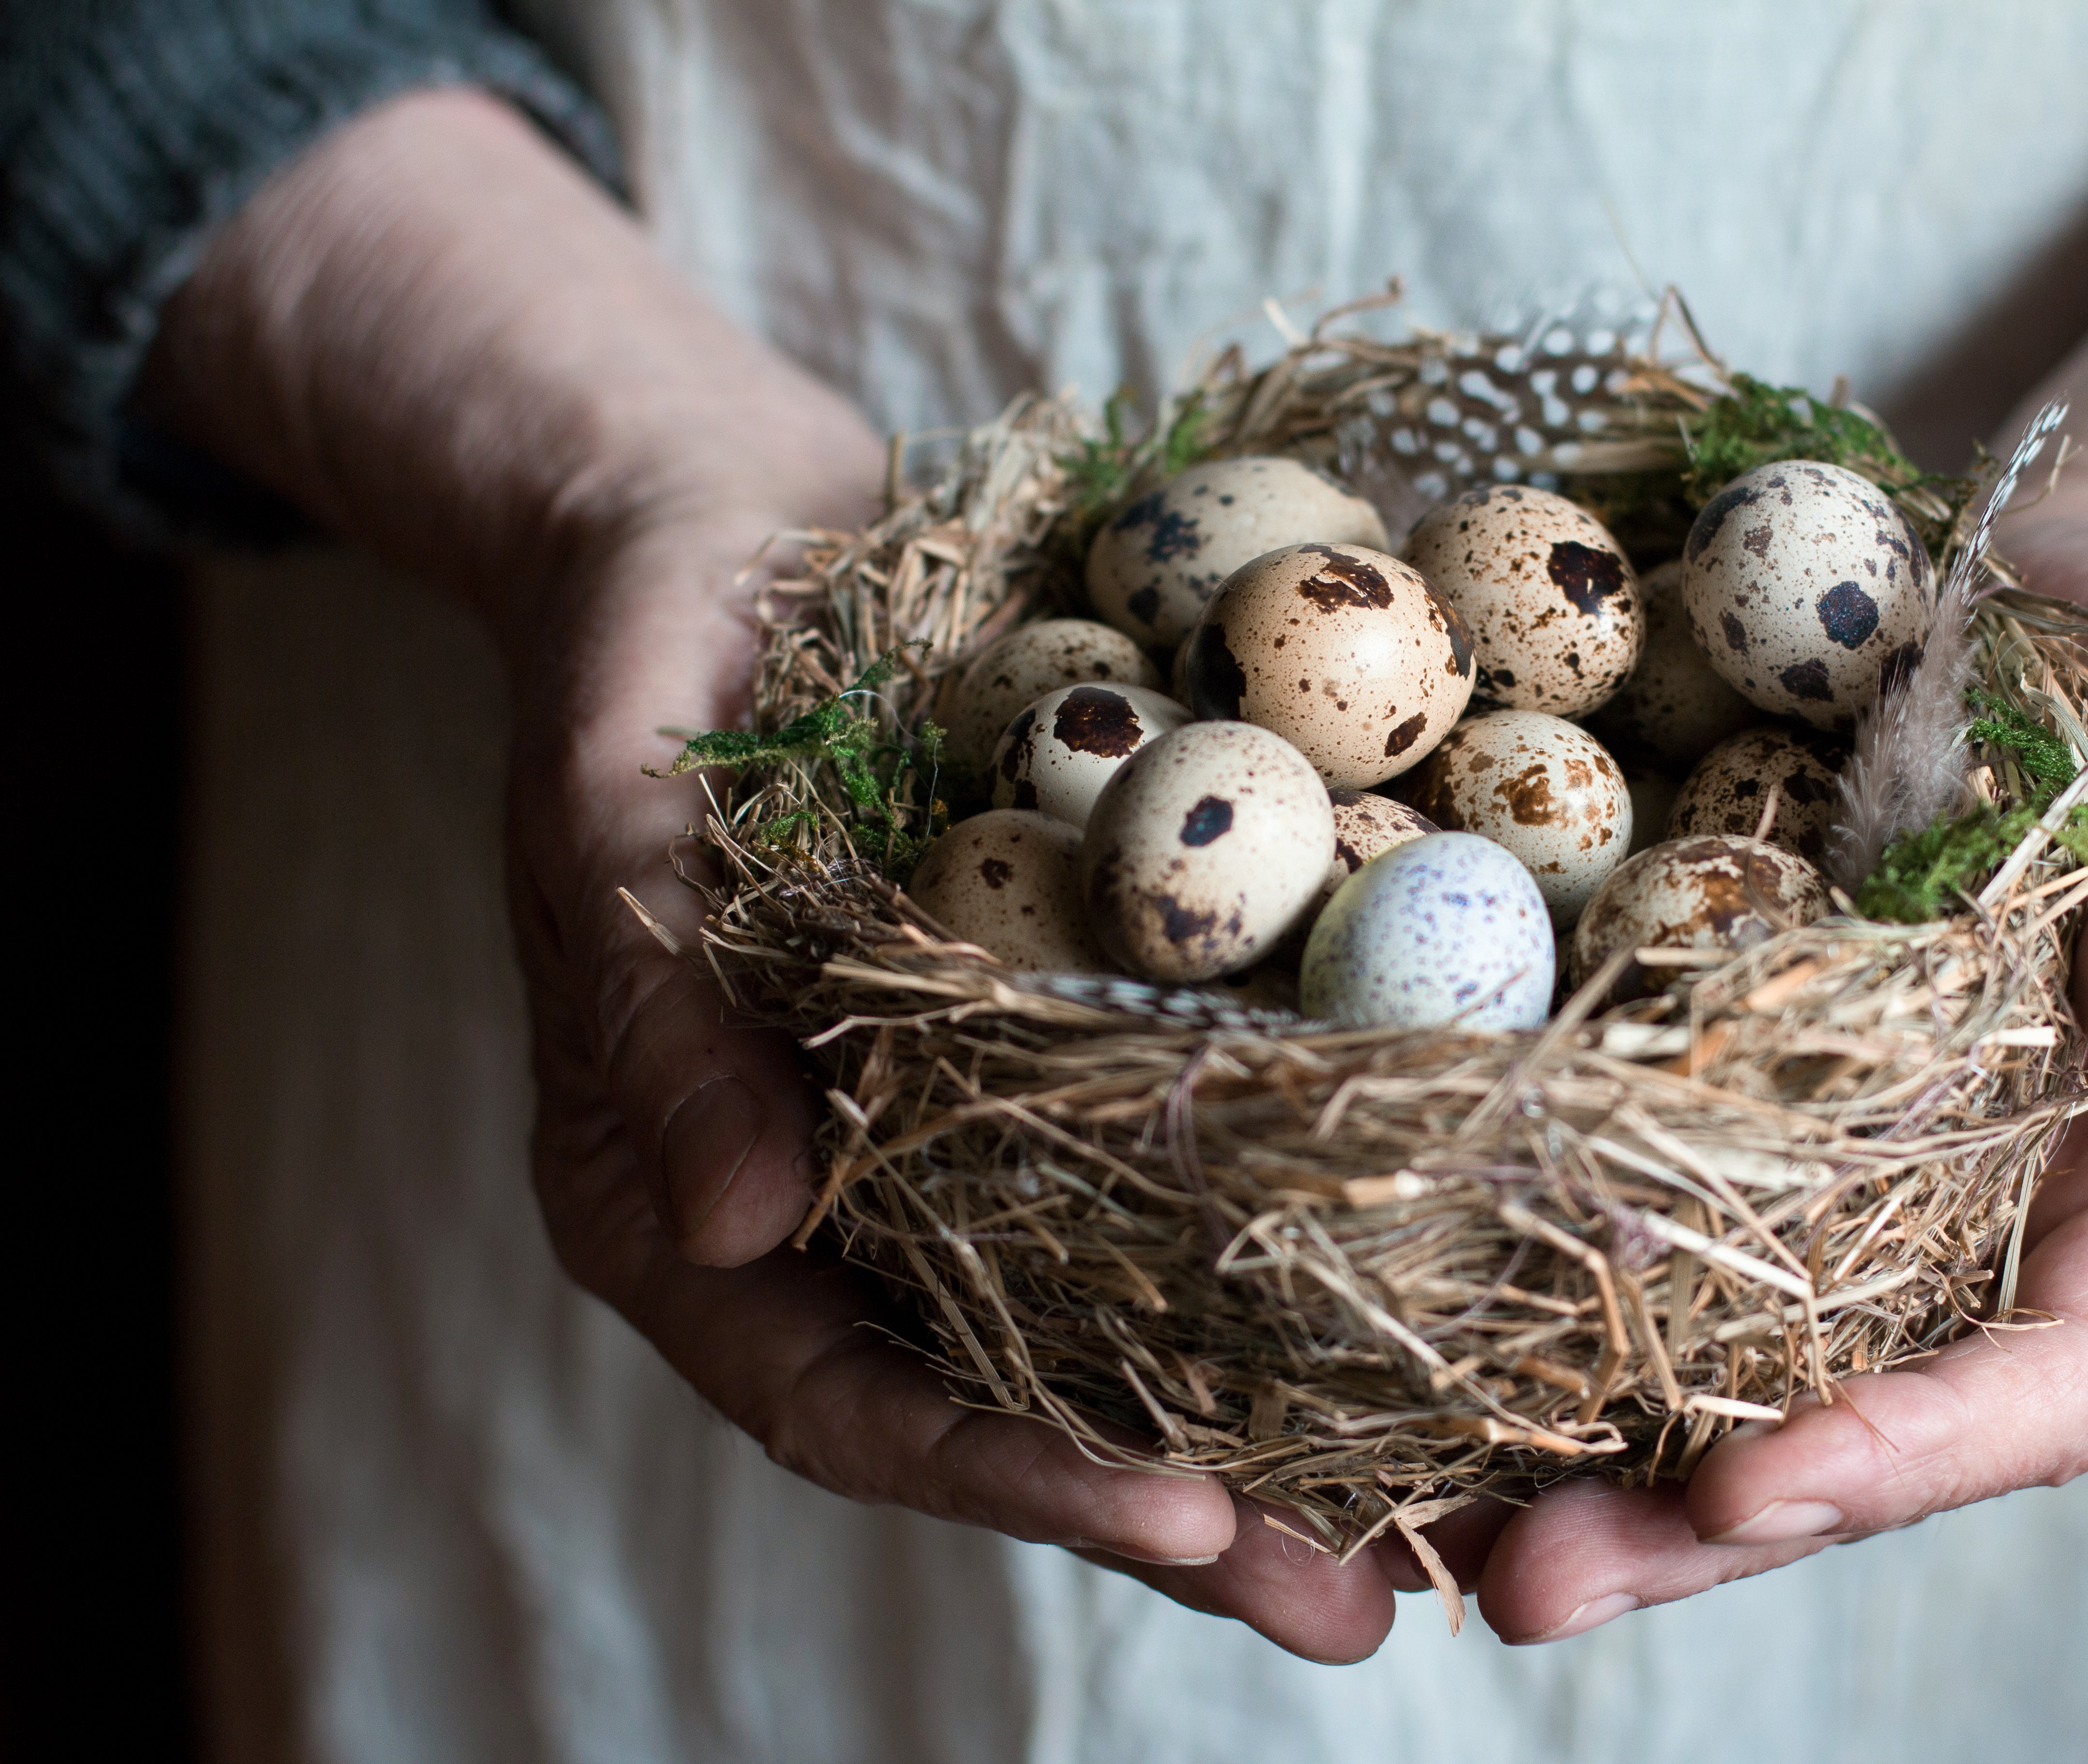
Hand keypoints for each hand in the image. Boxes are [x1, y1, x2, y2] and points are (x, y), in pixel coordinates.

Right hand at [144, 88, 1417, 1661]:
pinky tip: (1415, 1304)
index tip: (1181, 1520)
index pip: (843, 1396)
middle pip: (999, 1406)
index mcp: (685, 1201)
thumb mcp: (609, 818)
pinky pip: (1155, 1180)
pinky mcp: (1034, 1055)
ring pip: (1101, 1325)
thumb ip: (660, 1028)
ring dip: (1259, 1427)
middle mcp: (825, 1205)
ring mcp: (937, 1137)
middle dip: (1173, 1516)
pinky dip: (1273, 1253)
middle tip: (1353, 1602)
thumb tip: (731, 1224)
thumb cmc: (630, 661)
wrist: (718, 533)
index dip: (1007, 1472)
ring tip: (1429, 1524)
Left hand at [1456, 41, 2087, 1643]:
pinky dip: (1549, 1354)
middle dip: (1713, 1529)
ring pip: (1752, 1397)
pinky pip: (1665, 1278)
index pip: (2075, 1372)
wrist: (2027, 605)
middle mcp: (2023, 1234)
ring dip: (1603, 1487)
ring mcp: (1883, 1208)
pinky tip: (1413, 1401)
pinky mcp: (1763, 1150)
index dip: (1928, 1450)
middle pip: (1885, 1437)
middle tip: (1538, 1583)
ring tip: (1445, 1550)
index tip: (1763, 1485)